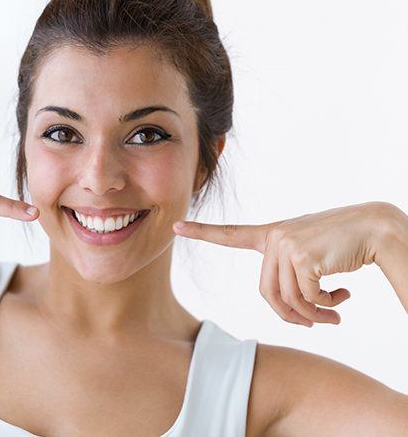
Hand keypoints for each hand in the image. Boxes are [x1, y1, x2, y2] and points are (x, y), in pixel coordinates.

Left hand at [172, 202, 390, 326]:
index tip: (176, 227)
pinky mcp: (302, 257)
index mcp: (271, 234)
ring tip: (335, 312)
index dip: (202, 232)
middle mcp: (274, 236)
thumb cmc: (342, 244)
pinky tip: (343, 296)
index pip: (231, 234)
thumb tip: (292, 312)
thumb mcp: (309, 257)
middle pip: (268, 293)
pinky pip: (308, 298)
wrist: (375, 229)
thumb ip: (291, 277)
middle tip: (317, 323)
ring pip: (289, 299)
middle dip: (292, 316)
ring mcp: (285, 245)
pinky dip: (326, 306)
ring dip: (314, 315)